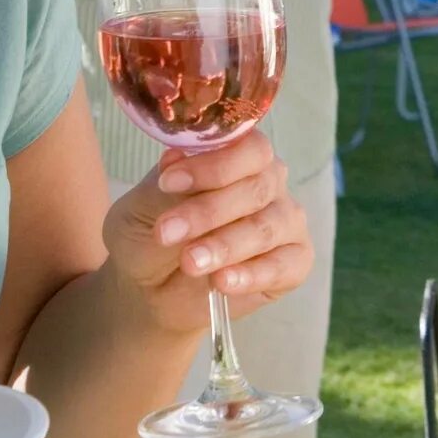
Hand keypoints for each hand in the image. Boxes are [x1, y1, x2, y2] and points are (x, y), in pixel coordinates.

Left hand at [106, 134, 312, 327]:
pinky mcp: (294, 264)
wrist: (150, 288)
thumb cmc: (152, 235)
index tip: (169, 182)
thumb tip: (175, 157)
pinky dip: (251, 275)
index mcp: (240, 158)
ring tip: (189, 263)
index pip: (249, 149)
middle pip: (256, 189)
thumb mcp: (143, 208)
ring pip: (266, 228)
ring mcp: (285, 225)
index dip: (213, 166)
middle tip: (167, 233)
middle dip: (208, 211)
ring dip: (225, 245)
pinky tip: (222, 281)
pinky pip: (283, 266)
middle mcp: (269, 186)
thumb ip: (163, 185)